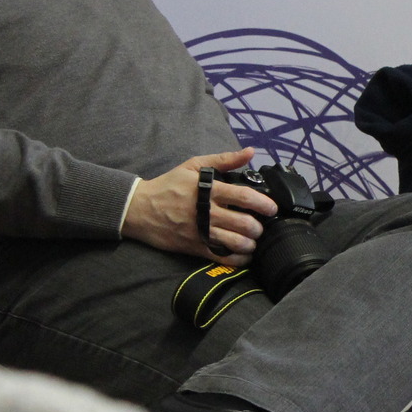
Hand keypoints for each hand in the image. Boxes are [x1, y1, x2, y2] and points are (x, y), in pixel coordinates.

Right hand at [122, 147, 277, 265]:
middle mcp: (206, 212)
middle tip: (261, 226)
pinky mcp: (194, 247)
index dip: (263, 204)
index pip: (243, 197)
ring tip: (253, 240)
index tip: (272, 208)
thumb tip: (250, 152)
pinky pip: (221, 257)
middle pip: (243, 223)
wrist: (139, 208)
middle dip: (258, 227)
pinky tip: (243, 254)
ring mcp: (200, 232)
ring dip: (250, 243)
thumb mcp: (193, 166)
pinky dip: (238, 259)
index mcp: (207, 190)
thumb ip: (224, 160)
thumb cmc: (169, 185)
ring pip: (235, 242)